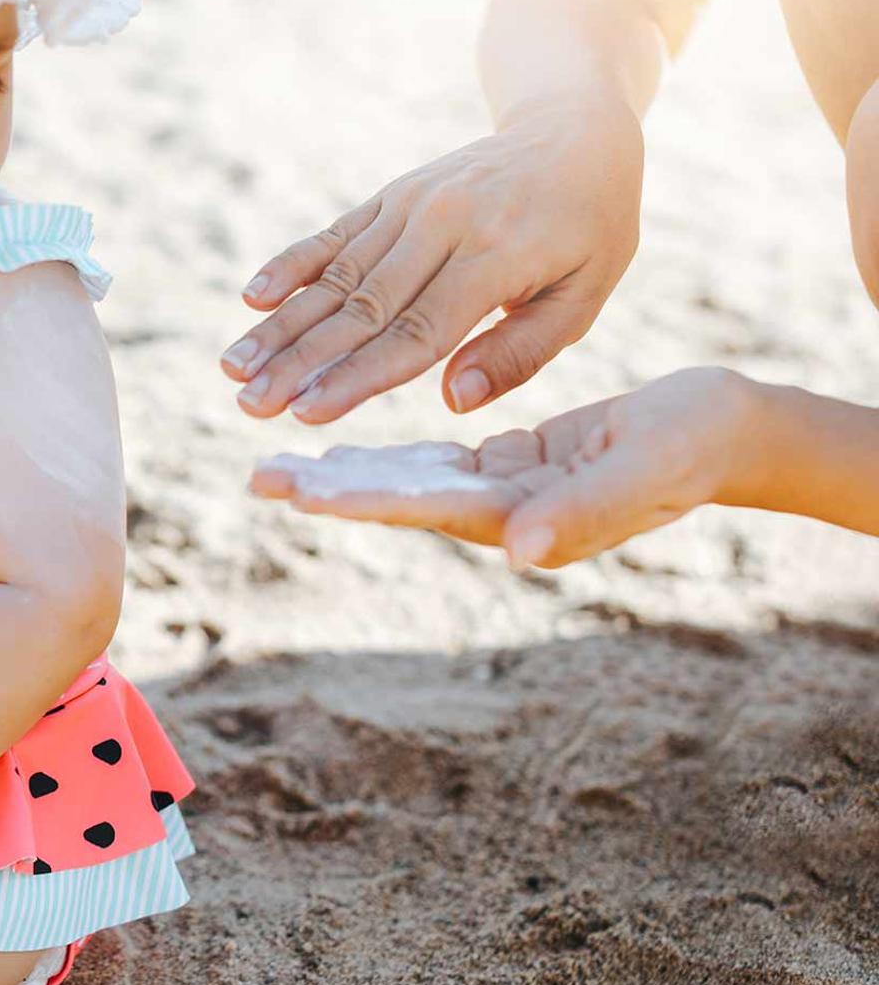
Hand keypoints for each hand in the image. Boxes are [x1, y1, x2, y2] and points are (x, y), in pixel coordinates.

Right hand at [222, 93, 642, 421]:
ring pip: (334, 276)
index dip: (358, 376)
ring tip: (233, 368)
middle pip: (360, 308)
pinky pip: (333, 236)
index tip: (308, 413)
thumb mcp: (585, 294)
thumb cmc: (588, 227)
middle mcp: (445, 225)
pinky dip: (289, 265)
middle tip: (250, 404)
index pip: (416, 331)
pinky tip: (250, 298)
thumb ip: (521, 352)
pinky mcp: (391, 195)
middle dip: (300, 361)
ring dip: (280, 326)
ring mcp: (411, 204)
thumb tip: (451, 399)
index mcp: (499, 256)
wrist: (573, 127)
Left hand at [248, 367, 760, 567]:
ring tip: (282, 463)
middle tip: (259, 478)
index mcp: (520, 518)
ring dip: (345, 474)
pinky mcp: (509, 464)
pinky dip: (387, 452)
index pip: (421, 508)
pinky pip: (433, 460)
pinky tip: (344, 445)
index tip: (300, 493)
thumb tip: (522, 550)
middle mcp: (499, 515)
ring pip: (406, 483)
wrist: (724, 434)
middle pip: (396, 502)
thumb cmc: (690, 450)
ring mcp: (502, 492)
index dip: (359, 499)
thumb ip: (585, 512)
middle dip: (328, 491)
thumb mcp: (641, 474)